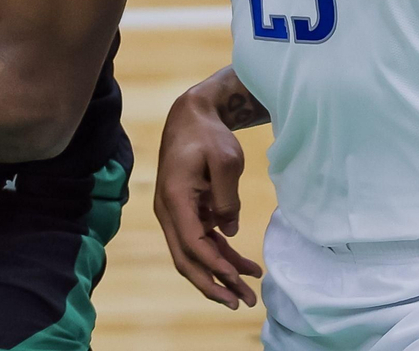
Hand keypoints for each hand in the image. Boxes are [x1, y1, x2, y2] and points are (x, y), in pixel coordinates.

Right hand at [153, 88, 262, 307]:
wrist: (190, 117)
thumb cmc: (207, 136)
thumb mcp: (225, 159)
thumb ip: (226, 197)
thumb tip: (228, 231)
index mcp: (174, 198)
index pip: (191, 243)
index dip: (214, 266)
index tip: (237, 281)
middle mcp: (168, 211)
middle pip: (186, 259)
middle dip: (214, 284)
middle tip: (242, 302)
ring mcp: (175, 214)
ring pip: (194, 255)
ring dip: (220, 274)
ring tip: (250, 290)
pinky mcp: (186, 213)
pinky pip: (201, 241)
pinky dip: (221, 255)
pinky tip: (244, 266)